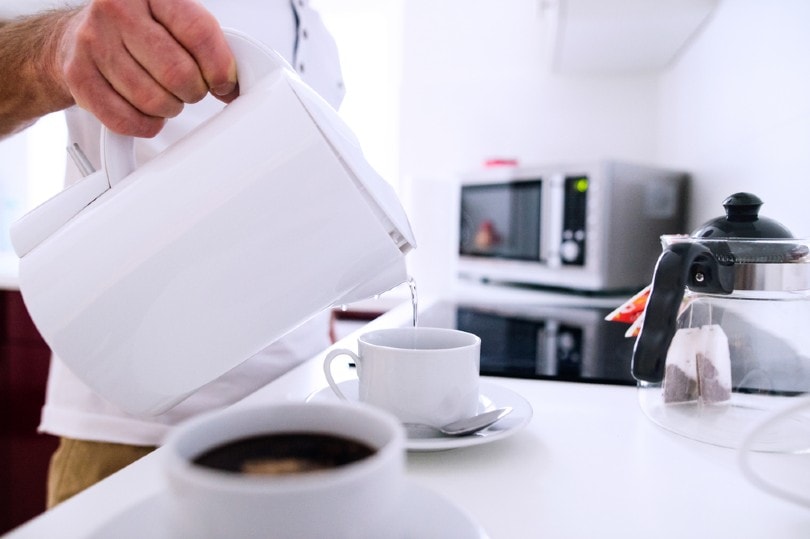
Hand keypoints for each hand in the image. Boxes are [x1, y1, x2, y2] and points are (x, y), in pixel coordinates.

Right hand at [59, 0, 236, 136]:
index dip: (219, 67)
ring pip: (153, 100)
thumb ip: (207, 44)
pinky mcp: (77, 76)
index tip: (223, 82)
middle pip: (177, 73)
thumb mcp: (175, 20)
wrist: (78, 36)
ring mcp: (93, 42)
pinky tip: (146, 111)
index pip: (198, 32)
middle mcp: (117, 10)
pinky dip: (146, 124)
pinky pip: (126, 119)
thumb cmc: (137, 29)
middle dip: (194, 91)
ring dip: (170, 108)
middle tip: (190, 89)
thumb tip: (235, 84)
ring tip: (166, 96)